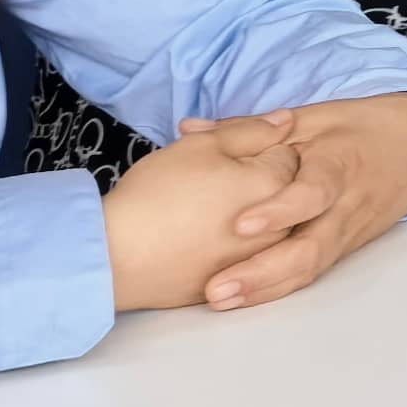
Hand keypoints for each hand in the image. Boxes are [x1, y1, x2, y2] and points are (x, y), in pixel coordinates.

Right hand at [103, 115, 312, 311]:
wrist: (118, 257)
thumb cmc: (158, 194)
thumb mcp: (203, 146)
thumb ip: (251, 130)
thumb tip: (286, 121)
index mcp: (276, 184)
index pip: (287, 152)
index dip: (253, 148)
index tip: (220, 157)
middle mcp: (282, 226)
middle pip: (283, 190)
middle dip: (254, 180)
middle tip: (209, 182)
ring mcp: (264, 260)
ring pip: (268, 224)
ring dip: (249, 213)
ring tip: (201, 211)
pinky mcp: (240, 285)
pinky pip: (250, 256)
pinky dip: (233, 245)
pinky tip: (200, 239)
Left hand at [180, 91, 406, 309]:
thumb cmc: (357, 128)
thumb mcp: (311, 116)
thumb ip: (251, 128)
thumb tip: (190, 131)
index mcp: (339, 163)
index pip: (315, 191)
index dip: (281, 210)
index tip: (241, 225)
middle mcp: (345, 205)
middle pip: (311, 248)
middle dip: (262, 272)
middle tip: (217, 288)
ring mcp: (346, 231)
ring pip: (310, 268)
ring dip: (265, 288)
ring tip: (220, 299)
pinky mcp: (343, 248)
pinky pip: (310, 272)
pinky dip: (277, 288)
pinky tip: (243, 299)